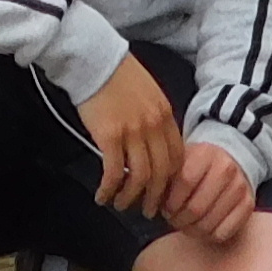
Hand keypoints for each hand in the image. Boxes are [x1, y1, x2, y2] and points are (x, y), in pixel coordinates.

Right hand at [75, 52, 183, 212]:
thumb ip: (154, 118)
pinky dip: (110, 189)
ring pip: (140, 177)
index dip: (172, 180)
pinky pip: (114, 172)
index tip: (164, 192)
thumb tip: (152, 145)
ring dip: (131, 197)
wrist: (94, 60)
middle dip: (156, 197)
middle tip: (149, 211)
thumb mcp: (148, 93)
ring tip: (122, 205)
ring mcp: (133, 131)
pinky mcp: (110, 136)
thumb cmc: (117, 74)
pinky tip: (102, 196)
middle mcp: (154, 125)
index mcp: (165, 114)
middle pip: (162, 172)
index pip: (177, 157)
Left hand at [159, 139, 257, 245]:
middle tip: (172, 220)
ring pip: (209, 223)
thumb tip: (146, 200)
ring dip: (191, 230)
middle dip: (178, 220)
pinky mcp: (248, 205)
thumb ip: (165, 177)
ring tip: (185, 224)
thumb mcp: (180, 160)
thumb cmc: (197, 164)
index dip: (171, 201)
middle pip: (196, 207)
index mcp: (205, 153)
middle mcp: (226, 169)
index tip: (164, 208)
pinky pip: (224, 232)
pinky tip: (201, 228)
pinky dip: (208, 236)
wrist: (231, 159)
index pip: (185, 182)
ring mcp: (239, 187)